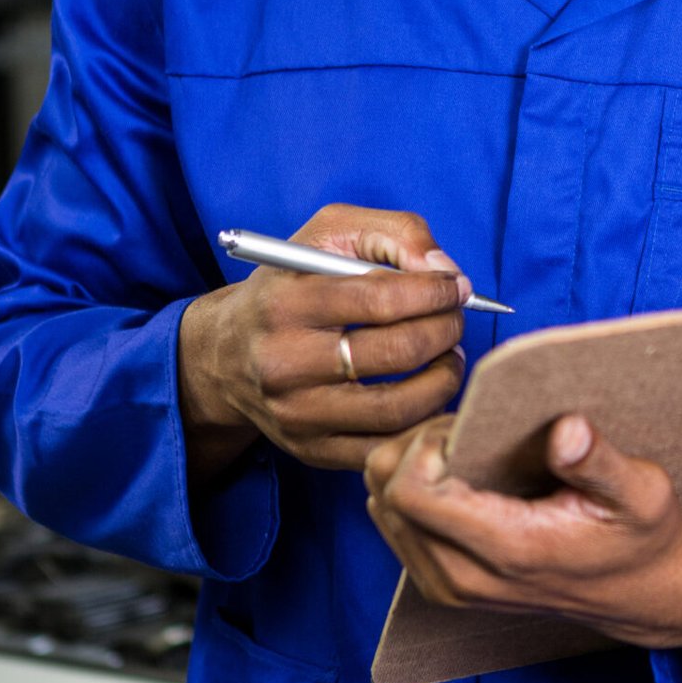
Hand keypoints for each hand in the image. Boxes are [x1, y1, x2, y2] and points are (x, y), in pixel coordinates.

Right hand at [178, 204, 469, 481]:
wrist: (226, 354)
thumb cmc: (290, 285)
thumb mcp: (328, 234)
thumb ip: (392, 232)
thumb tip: (445, 269)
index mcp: (286, 304)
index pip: (381, 299)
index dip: (435, 291)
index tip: (455, 286)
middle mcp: (285, 363)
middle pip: (396, 352)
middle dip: (445, 330)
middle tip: (455, 319)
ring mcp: (298, 414)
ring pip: (398, 409)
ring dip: (444, 379)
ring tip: (449, 356)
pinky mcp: (311, 450)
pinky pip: (387, 447)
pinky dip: (423, 421)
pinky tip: (429, 393)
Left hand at [364, 413, 681, 650]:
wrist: (639, 594)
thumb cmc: (639, 536)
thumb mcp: (641, 491)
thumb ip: (600, 461)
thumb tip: (567, 429)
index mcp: (507, 549)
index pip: (411, 493)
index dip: (424, 446)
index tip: (466, 429)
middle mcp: (464, 577)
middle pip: (385, 494)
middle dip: (413, 448)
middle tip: (464, 430)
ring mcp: (448, 586)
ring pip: (381, 508)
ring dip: (409, 468)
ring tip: (462, 452)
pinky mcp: (442, 585)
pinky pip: (394, 525)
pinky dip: (411, 491)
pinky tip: (456, 476)